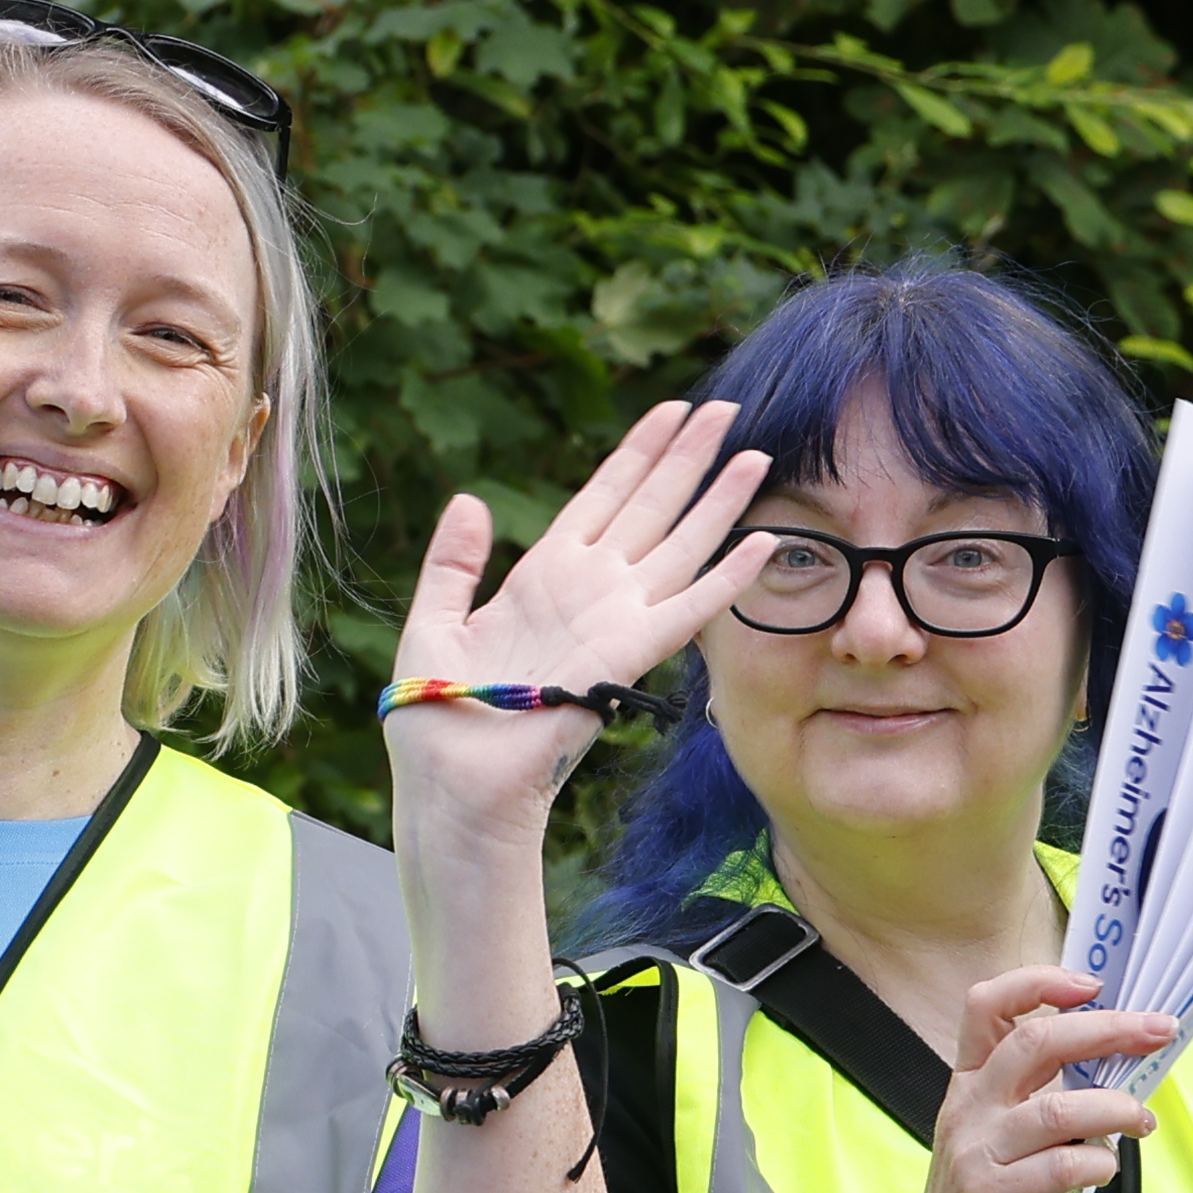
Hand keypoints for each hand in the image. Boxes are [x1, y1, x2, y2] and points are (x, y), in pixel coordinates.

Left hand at [384, 403, 777, 830]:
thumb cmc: (437, 719)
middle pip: (650, 507)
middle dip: (689, 457)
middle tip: (728, 411)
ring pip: (679, 545)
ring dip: (719, 502)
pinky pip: (687, 609)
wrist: (452, 783)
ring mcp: (612, 621)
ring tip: (756, 456)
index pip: (602, 496)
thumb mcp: (432, 622)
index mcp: (542, 576)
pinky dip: (725, 578)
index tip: (672, 409)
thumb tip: (470, 501)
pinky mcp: (626, 656)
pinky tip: (759, 542)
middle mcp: (588, 591)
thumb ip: (453, 563)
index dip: (637, 451)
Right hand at [897, 960, 1172, 1192]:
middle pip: (1037, 1040)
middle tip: (1157, 1030)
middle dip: (1108, 1028)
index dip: (1041, 982)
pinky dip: (1095, 1164)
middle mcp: (968, 1109)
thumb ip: (1040, 1104)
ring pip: (1057, 1107)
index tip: (1092, 984)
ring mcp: (975, 1153)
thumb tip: (1116, 1071)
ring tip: (1141, 1120)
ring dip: (1114, 1108)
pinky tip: (1104, 1171)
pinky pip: (1058, 1167)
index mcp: (969, 1087)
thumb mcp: (997, 1144)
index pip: (989, 1006)